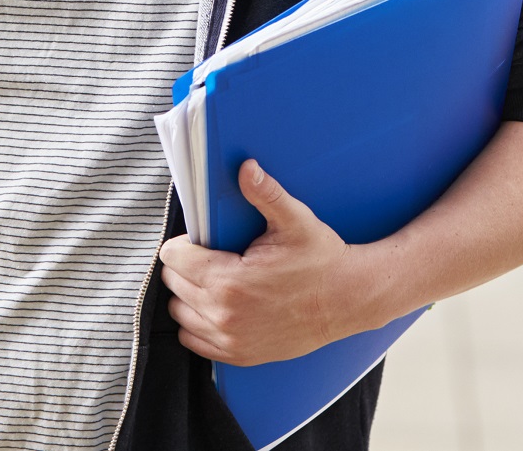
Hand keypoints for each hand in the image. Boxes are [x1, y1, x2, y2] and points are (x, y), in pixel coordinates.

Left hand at [159, 160, 385, 365]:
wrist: (349, 299)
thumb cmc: (322, 260)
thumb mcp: (295, 221)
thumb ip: (265, 193)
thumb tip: (246, 167)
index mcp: (229, 281)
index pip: (173, 258)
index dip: (184, 243)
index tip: (202, 240)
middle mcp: (223, 314)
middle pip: (173, 284)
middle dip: (186, 266)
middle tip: (212, 256)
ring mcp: (229, 339)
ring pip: (179, 313)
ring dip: (190, 294)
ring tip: (214, 279)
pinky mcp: (238, 354)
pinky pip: (193, 340)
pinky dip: (198, 323)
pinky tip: (218, 306)